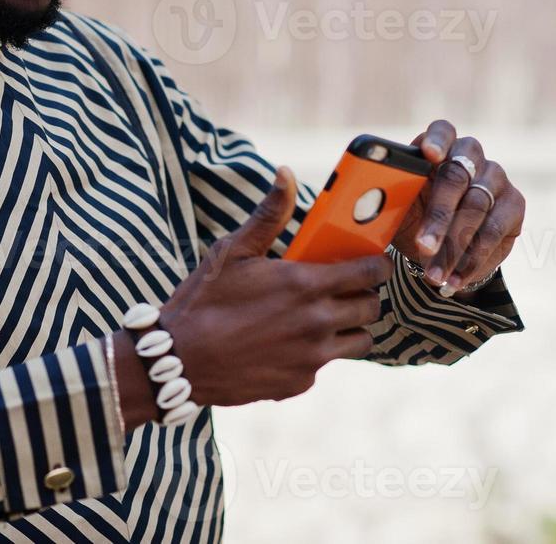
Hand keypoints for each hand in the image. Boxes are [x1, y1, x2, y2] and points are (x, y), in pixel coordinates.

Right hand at [114, 167, 391, 428]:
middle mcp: (317, 323)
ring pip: (359, 342)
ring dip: (348, 328)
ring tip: (321, 318)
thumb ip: (268, 215)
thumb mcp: (232, 251)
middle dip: (363, 296)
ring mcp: (312, 357)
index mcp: (306, 284)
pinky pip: (324, 365)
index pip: (370, 274)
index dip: (376, 266)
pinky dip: (314, 354)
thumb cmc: (204, 299)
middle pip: (371, 309)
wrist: (179, 359)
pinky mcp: (300, 383)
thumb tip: (285, 172)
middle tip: (343, 290)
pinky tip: (284, 344)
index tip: (370, 263)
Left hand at [392, 119, 525, 293]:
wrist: (441, 245)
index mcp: (437, 147)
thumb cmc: (412, 217)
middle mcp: (470, 156)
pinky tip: (457, 277)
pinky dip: (474, 258)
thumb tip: (363, 207)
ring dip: (455, 245)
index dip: (437, 141)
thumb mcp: (395, 209)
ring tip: (435, 274)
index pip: (442, 131)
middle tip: (423, 246)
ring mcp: (495, 177)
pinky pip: (495, 229)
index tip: (428, 155)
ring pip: (476, 207)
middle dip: (439, 215)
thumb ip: (386, 200)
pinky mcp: (514, 203)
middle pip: (457, 176)